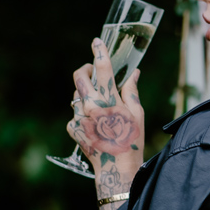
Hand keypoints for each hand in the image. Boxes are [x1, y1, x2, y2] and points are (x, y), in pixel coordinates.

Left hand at [66, 38, 144, 198]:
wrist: (116, 167)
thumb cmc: (132, 140)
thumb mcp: (137, 114)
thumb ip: (132, 91)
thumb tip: (134, 73)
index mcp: (108, 99)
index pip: (102, 68)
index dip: (99, 51)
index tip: (97, 41)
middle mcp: (90, 105)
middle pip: (79, 76)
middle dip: (85, 69)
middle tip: (92, 70)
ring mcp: (78, 116)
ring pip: (77, 95)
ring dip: (86, 94)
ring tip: (99, 106)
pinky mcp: (72, 127)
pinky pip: (76, 113)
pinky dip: (83, 113)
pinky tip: (94, 124)